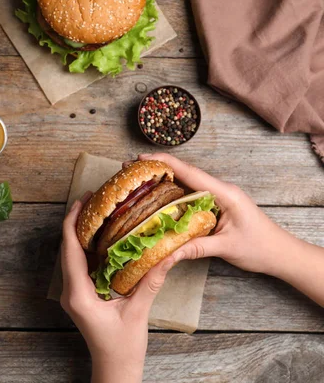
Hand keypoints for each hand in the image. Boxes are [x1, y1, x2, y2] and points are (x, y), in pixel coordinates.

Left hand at [61, 192, 177, 382]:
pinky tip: (101, 237)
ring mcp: (72, 293)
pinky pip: (78, 265)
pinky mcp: (79, 295)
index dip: (73, 221)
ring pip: (71, 255)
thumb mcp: (138, 312)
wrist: (114, 368)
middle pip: (67, 248)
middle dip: (77, 222)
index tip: (83, 200)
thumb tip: (168, 254)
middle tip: (93, 199)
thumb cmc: (123, 347)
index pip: (70, 249)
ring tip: (97, 212)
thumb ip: (151, 282)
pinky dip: (87, 248)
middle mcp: (69, 291)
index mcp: (78, 294)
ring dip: (81, 233)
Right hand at [137, 153, 297, 275]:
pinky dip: (172, 195)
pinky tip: (156, 199)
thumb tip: (165, 254)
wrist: (282, 254)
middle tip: (130, 171)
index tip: (142, 159)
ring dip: (162, 181)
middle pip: (184, 174)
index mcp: (224, 193)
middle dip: (157, 170)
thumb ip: (195, 248)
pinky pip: (190, 196)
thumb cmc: (261, 248)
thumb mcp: (226, 248)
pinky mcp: (215, 205)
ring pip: (186, 184)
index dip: (165, 163)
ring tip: (137, 182)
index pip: (190, 173)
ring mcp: (217, 197)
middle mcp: (219, 190)